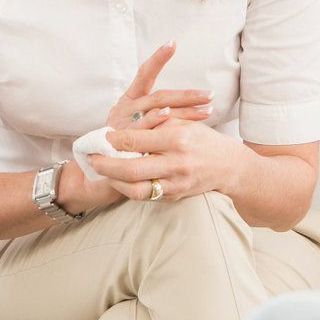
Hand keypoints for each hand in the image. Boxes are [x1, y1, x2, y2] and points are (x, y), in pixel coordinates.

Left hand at [87, 119, 249, 201]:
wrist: (227, 166)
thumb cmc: (202, 140)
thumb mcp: (184, 123)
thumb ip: (156, 123)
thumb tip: (126, 126)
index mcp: (178, 139)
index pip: (136, 141)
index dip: (114, 140)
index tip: (102, 137)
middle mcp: (177, 163)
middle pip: (131, 169)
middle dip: (106, 165)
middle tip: (92, 159)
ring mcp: (176, 183)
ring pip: (136, 189)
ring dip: (114, 181)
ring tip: (103, 172)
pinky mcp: (175, 196)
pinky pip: (146, 196)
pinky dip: (129, 188)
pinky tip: (120, 179)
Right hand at [105, 41, 213, 131]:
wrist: (97, 160)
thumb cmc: (124, 139)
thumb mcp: (137, 121)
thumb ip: (155, 112)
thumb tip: (186, 106)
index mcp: (131, 98)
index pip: (145, 73)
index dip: (157, 58)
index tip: (172, 43)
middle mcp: (127, 106)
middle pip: (160, 95)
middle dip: (188, 95)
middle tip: (210, 95)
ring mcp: (125, 120)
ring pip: (156, 109)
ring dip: (184, 111)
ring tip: (206, 110)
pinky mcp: (123, 136)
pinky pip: (142, 127)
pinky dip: (155, 120)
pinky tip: (170, 116)